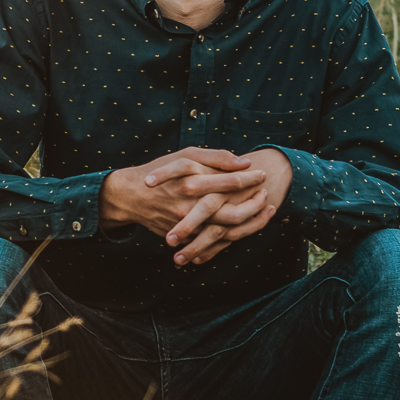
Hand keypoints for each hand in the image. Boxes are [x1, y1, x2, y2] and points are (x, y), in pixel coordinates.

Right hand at [99, 148, 265, 237]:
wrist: (131, 196)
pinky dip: (231, 239)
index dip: (251, 179)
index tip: (262, 175)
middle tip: (267, 197)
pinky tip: (246, 229)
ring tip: (264, 214)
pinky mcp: (184, 237)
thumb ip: (216, 158)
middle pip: (233, 213)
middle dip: (256, 206)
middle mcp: (192, 205)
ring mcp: (188, 225)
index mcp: (193, 180)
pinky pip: (212, 243)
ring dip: (250, 225)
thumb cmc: (160, 171)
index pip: (231, 181)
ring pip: (226, 233)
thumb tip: (243, 163)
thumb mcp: (186, 155)